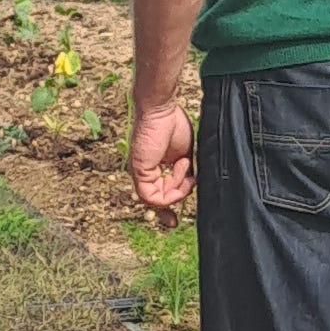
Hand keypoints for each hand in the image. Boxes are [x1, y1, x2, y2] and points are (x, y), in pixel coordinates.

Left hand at [130, 98, 195, 226]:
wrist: (162, 108)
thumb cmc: (173, 124)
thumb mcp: (184, 154)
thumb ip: (184, 173)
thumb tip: (191, 187)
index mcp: (153, 168)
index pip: (156, 195)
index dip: (165, 210)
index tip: (174, 222)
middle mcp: (144, 173)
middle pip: (158, 199)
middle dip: (173, 202)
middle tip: (187, 188)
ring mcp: (139, 173)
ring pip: (157, 199)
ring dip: (177, 188)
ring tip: (184, 166)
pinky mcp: (139, 171)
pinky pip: (153, 195)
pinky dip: (171, 187)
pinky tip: (180, 167)